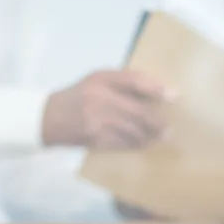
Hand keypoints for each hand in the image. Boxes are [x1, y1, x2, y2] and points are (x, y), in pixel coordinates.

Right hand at [41, 70, 167, 149]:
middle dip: (156, 122)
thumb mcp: (97, 79)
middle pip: (138, 111)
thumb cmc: (79, 95)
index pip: (134, 80)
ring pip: (133, 130)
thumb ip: (122, 81)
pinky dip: (136, 144)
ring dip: (149, 136)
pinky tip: (143, 143)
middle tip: (168, 129)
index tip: (174, 96)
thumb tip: (154, 89)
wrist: (50, 117)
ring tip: (160, 138)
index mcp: (102, 79)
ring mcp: (98, 120)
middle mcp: (100, 98)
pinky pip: (122, 143)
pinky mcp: (96, 138)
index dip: (155, 88)